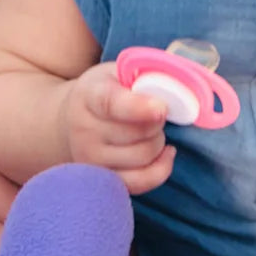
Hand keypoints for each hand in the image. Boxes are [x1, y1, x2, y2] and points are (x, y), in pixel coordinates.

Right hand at [60, 62, 176, 194]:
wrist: (73, 119)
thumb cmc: (107, 90)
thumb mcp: (120, 72)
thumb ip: (148, 75)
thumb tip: (182, 90)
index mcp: (89, 95)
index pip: (110, 103)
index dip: (138, 107)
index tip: (162, 108)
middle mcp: (84, 130)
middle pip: (137, 132)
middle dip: (157, 121)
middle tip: (156, 112)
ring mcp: (91, 159)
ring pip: (144, 156)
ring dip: (159, 142)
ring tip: (152, 130)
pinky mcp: (103, 181)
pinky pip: (142, 182)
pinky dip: (162, 168)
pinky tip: (166, 153)